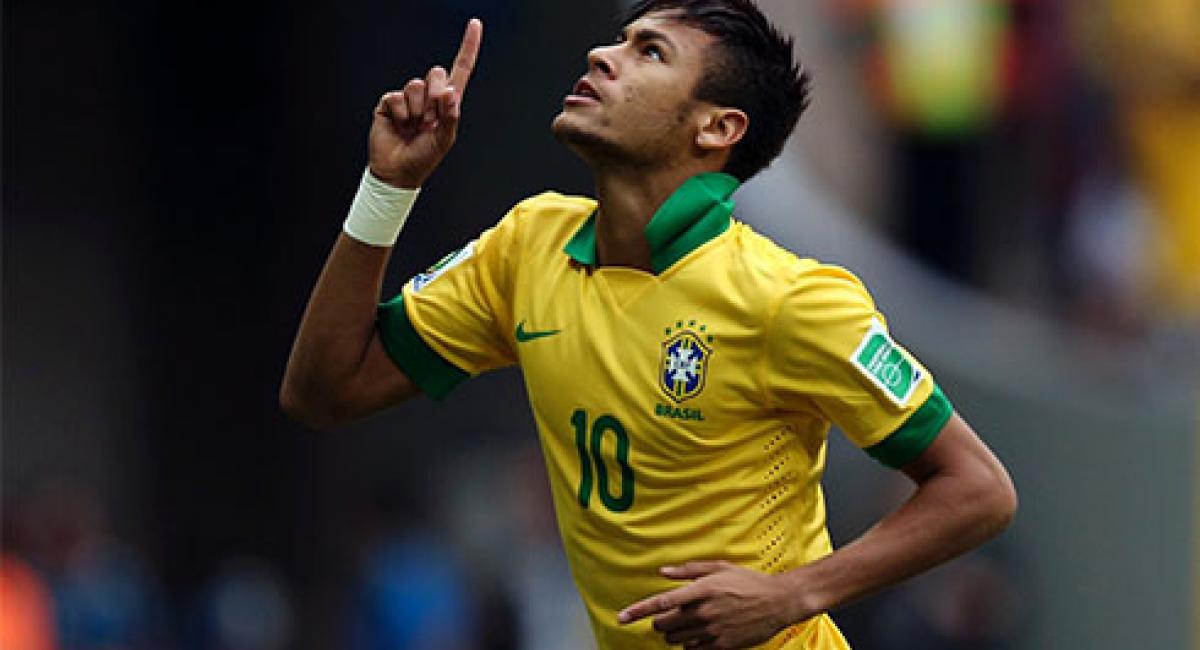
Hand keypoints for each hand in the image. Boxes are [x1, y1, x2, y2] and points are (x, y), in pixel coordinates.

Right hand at [368, 18, 481, 188]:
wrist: (398, 172)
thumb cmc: (423, 158)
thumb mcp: (444, 140)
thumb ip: (450, 116)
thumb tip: (450, 92)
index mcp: (447, 105)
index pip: (460, 71)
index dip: (468, 48)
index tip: (475, 25)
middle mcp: (429, 98)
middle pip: (436, 73)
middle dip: (436, 94)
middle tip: (429, 118)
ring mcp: (409, 100)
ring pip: (416, 85)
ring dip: (416, 109)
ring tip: (413, 125)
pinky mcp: (390, 104)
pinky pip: (396, 96)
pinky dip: (400, 113)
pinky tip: (399, 125)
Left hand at [618, 561, 801, 648]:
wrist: (779, 602)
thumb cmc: (749, 582)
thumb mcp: (719, 568)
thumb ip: (689, 571)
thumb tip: (663, 573)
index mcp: (701, 590)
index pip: (661, 603)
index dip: (637, 611)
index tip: (621, 617)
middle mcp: (703, 612)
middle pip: (663, 625)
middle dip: (662, 622)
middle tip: (672, 616)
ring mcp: (712, 631)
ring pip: (676, 640)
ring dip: (675, 633)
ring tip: (691, 622)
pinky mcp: (722, 646)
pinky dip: (691, 644)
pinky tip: (702, 634)